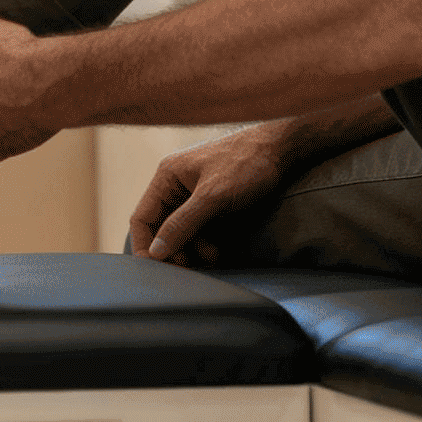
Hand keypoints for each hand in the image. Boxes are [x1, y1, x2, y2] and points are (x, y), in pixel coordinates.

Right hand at [126, 124, 295, 265]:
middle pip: (161, 227)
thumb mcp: (212, 197)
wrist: (279, 150)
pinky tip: (216, 251)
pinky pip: (198, 228)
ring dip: (192, 249)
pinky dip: (204, 242)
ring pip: (181, 231)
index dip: (144, 245)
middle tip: (188, 269)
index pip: (142, 217)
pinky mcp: (210, 202)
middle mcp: (175, 185)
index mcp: (166, 177)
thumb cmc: (245, 164)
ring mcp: (193, 194)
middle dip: (173, 250)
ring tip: (211, 257)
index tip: (154, 271)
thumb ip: (182, 224)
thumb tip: (156, 251)